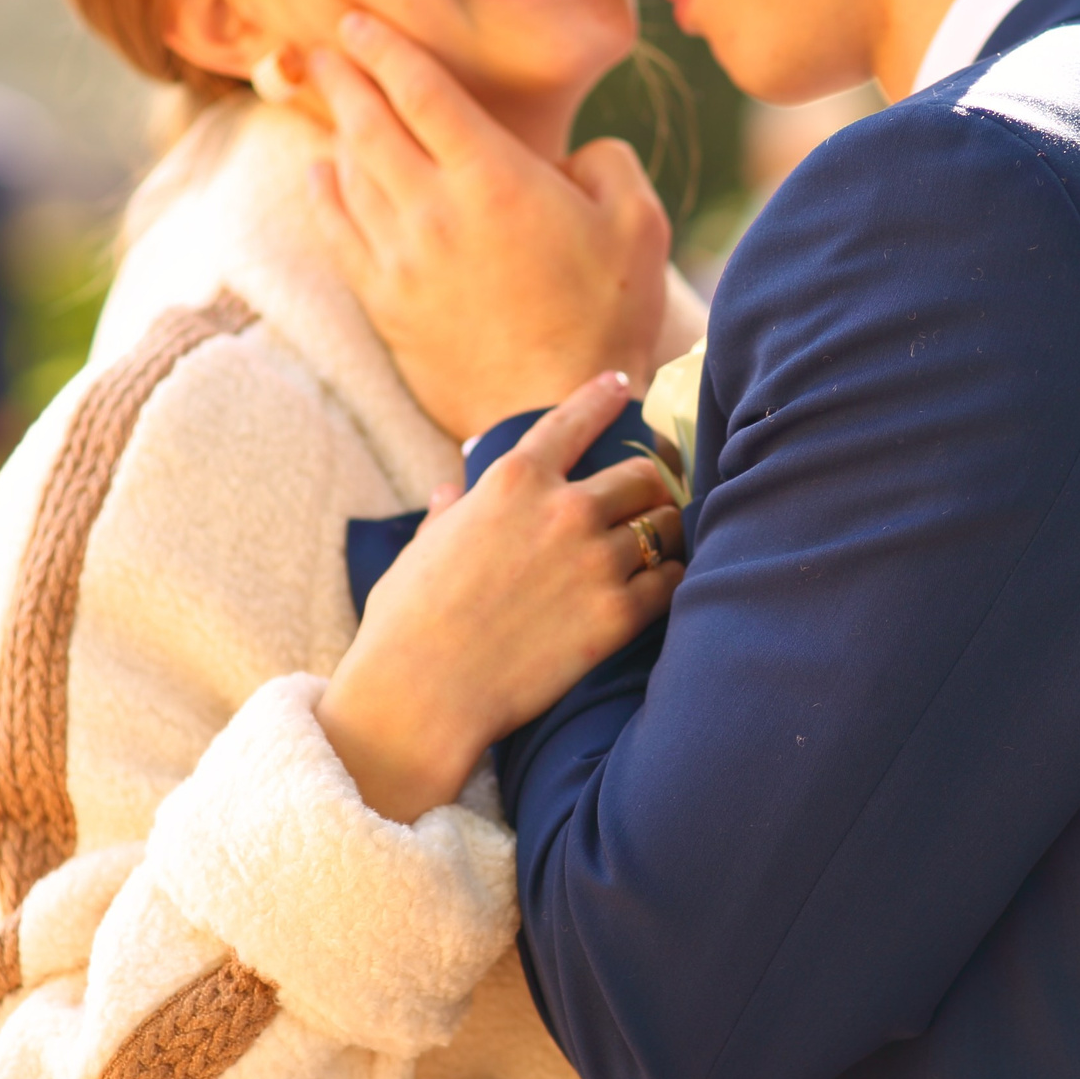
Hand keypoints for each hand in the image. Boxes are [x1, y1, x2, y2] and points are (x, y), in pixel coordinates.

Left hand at [308, 15, 672, 441]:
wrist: (555, 409)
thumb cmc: (606, 316)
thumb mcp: (638, 223)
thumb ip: (607, 162)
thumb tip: (573, 157)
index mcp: (493, 176)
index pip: (419, 90)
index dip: (384, 49)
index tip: (359, 23)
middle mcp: (433, 208)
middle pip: (369, 122)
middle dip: (345, 77)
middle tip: (328, 48)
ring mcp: (401, 258)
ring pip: (350, 174)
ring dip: (336, 129)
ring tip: (331, 103)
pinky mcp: (385, 303)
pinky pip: (339, 233)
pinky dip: (324, 195)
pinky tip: (320, 174)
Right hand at [316, 373, 684, 823]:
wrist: (424, 692)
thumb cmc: (409, 621)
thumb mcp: (422, 548)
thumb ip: (450, 512)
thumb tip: (450, 491)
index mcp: (514, 481)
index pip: (573, 420)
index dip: (604, 397)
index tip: (623, 386)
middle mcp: (565, 510)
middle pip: (642, 475)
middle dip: (647, 487)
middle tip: (649, 501)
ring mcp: (597, 561)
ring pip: (665, 525)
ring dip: (664, 533)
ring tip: (660, 545)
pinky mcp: (618, 615)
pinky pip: (670, 581)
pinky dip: (669, 579)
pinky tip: (660, 586)